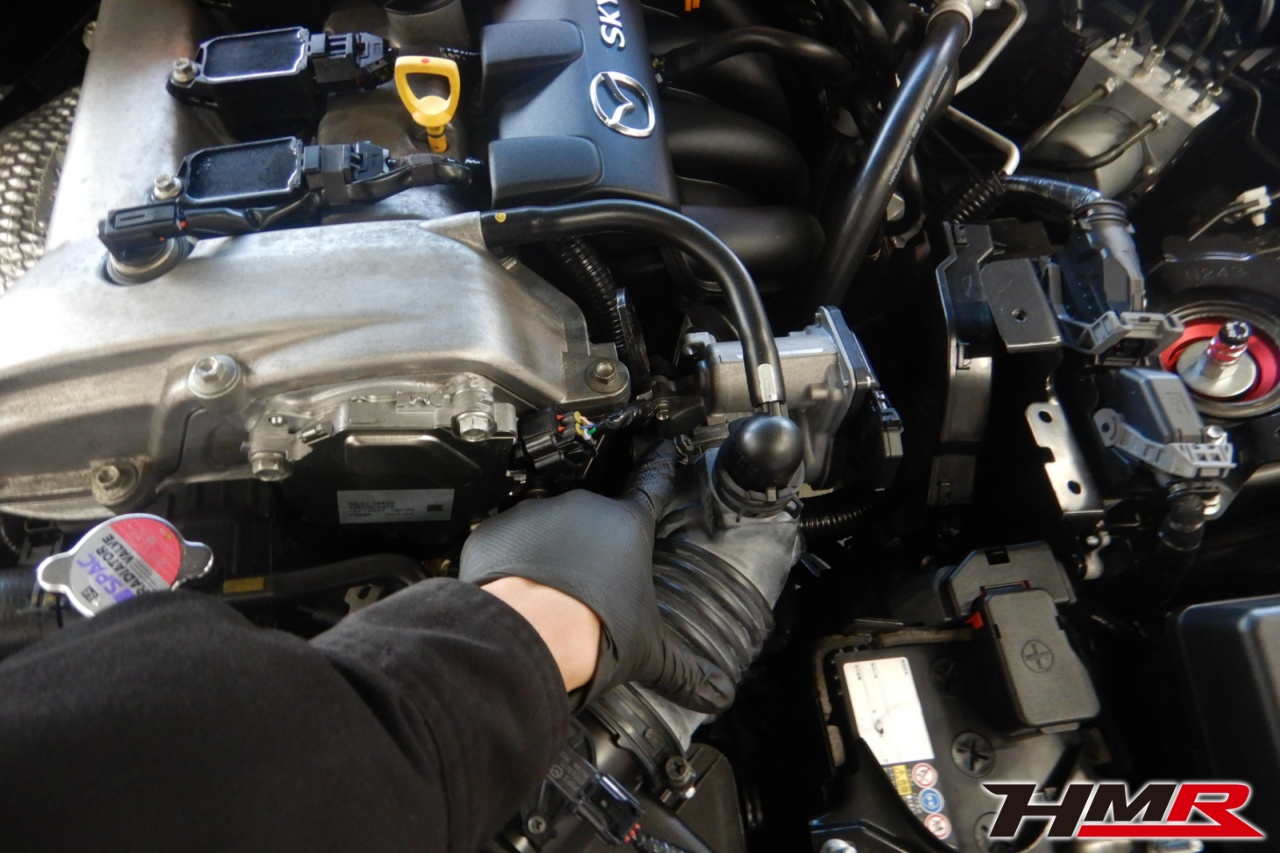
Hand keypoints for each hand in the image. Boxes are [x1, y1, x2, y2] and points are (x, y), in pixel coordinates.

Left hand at [459, 443, 733, 712]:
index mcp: (627, 524)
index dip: (658, 467)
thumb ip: (685, 671)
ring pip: (547, 527)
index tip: (661, 452)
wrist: (530, 633)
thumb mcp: (649, 653)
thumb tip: (716, 694)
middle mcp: (582, 508)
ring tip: (551, 591)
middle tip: (589, 580)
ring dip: (549, 550)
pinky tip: (519, 590)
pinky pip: (507, 540)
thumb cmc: (594, 632)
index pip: (651, 484)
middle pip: (593, 516)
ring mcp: (537, 514)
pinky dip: (511, 560)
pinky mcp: (497, 530)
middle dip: (590, 542)